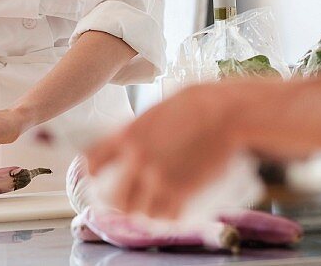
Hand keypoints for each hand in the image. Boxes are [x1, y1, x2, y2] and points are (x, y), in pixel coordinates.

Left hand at [84, 82, 245, 219]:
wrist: (228, 113)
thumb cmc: (200, 102)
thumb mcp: (160, 108)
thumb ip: (144, 127)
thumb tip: (138, 136)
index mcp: (128, 135)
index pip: (94, 161)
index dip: (93, 172)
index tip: (98, 176)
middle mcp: (138, 160)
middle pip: (114, 197)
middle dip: (118, 203)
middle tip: (126, 201)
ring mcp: (159, 179)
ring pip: (139, 212)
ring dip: (144, 212)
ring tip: (151, 207)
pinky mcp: (182, 192)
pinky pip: (166, 217)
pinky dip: (168, 218)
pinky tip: (171, 212)